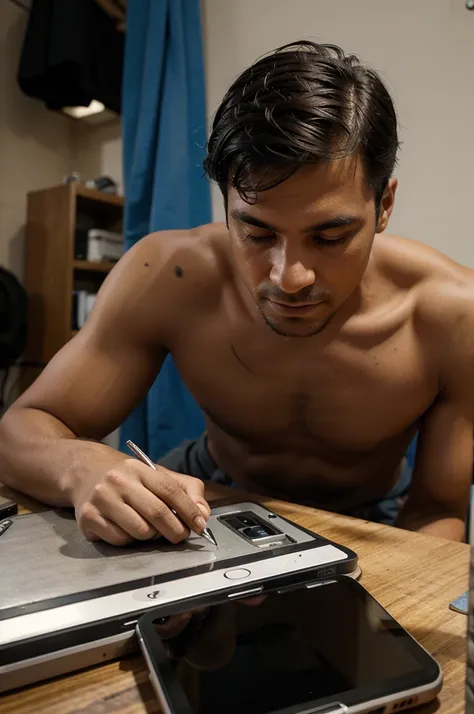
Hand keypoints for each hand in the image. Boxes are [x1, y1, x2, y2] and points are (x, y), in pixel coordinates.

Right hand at [73, 458, 210, 545]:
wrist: (85, 472)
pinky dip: (130, 540)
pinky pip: (121, 540)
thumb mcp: (158, 476)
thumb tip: (203, 515)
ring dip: (151, 536)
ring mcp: (101, 499)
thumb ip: (187, 491)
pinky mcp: (88, 518)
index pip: (170, 489)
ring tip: (149, 528)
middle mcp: (118, 481)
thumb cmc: (129, 479)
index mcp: (138, 468)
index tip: (200, 524)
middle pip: (157, 513)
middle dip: (176, 530)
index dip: (189, 510)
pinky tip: (127, 529)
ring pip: (140, 531)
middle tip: (180, 536)